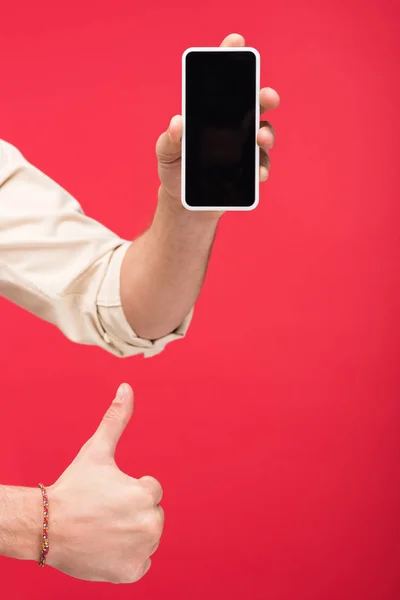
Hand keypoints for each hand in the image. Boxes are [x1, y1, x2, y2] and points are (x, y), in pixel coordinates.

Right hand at [46, 384, 163, 583]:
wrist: (45, 527)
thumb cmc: (73, 487)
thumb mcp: (96, 450)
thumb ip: (116, 419)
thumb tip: (126, 386)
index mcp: (146, 494)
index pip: (151, 491)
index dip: (128, 490)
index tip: (107, 494)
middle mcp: (150, 525)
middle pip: (151, 515)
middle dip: (131, 512)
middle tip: (103, 513)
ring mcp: (141, 551)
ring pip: (147, 538)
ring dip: (130, 534)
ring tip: (103, 529)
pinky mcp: (131, 573)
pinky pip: (140, 563)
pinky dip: (126, 558)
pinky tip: (105, 548)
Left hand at [156, 33, 279, 210]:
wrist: (184, 203)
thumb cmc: (175, 170)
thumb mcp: (165, 153)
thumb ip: (169, 139)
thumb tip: (177, 122)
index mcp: (212, 115)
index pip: (224, 84)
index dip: (231, 60)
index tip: (235, 42)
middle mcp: (234, 126)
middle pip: (254, 104)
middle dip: (263, 96)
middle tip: (266, 96)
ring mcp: (245, 148)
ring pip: (263, 133)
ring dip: (266, 134)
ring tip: (261, 138)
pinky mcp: (250, 172)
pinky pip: (262, 166)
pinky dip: (262, 168)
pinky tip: (259, 173)